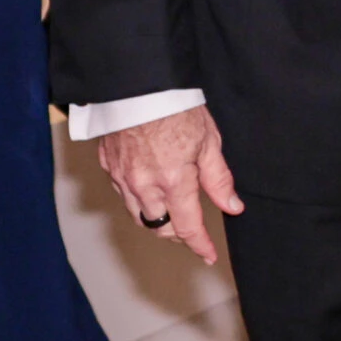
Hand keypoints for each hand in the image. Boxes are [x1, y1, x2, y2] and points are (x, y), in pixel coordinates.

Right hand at [98, 105, 242, 265]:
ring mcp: (122, 178)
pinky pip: (124, 196)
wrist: (139, 85)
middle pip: (160, 227)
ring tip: (173, 216)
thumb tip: (232, 206)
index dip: (199, 244)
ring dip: (157, 221)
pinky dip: (138, 202)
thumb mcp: (209, 142)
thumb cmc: (177, 107)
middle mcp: (144, 186)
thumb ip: (219, 179)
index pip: (187, 226)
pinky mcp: (109, 168)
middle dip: (178, 235)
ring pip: (139, 216)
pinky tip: (150, 193)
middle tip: (193, 233)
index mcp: (173, 181)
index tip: (209, 255)